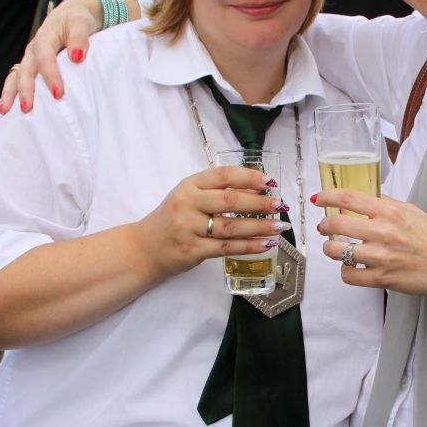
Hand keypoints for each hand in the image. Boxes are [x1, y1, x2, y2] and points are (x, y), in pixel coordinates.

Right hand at [0, 0, 140, 112]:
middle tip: (27, 108)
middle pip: (25, 71)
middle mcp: (33, 50)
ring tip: (3, 111)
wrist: (70, 16)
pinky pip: (16, 81)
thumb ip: (80, 39)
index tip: (58, 93)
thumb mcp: (82, 24)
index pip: (45, 58)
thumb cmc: (77, 21)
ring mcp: (29, 60)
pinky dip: (8, 94)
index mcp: (45, 38)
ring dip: (9, 94)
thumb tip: (77, 56)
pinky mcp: (30, 67)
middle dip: (25, 90)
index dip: (50, 75)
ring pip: (15, 76)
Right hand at [134, 166, 286, 279]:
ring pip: (231, 227)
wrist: (145, 247)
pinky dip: (249, 246)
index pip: (223, 176)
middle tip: (280, 206)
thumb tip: (257, 191)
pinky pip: (226, 247)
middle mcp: (188, 203)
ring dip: (259, 227)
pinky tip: (265, 244)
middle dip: (260, 204)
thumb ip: (215, 191)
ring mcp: (189, 228)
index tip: (269, 182)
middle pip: (230, 201)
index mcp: (189, 185)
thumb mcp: (188, 196)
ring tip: (279, 227)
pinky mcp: (193, 250)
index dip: (248, 177)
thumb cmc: (173, 219)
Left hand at [313, 188, 426, 304]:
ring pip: (335, 251)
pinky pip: (348, 275)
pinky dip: (345, 271)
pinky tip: (352, 267)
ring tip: (335, 248)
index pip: (348, 198)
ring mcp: (380, 257)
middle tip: (324, 227)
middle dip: (324, 225)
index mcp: (390, 211)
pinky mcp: (380, 279)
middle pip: (336, 224)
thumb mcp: (412, 211)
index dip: (326, 196)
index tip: (318, 198)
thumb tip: (362, 199)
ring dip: (330, 249)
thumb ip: (386, 204)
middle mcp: (382, 232)